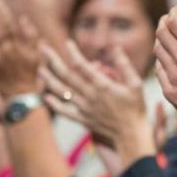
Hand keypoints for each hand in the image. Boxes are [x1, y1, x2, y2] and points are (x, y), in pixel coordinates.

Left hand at [40, 41, 156, 165]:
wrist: (131, 134)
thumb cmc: (136, 107)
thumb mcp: (136, 84)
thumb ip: (125, 65)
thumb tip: (116, 47)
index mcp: (102, 85)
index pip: (82, 66)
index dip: (73, 53)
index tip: (67, 42)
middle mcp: (90, 95)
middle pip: (67, 75)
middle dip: (53, 60)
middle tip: (43, 48)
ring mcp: (84, 108)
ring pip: (62, 92)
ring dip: (49, 80)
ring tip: (40, 69)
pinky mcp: (83, 119)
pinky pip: (65, 111)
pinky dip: (54, 104)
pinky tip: (46, 97)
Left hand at [154, 6, 176, 125]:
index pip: (174, 21)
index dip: (174, 11)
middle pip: (162, 32)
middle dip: (166, 21)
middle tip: (172, 20)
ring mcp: (174, 77)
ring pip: (158, 49)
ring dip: (163, 39)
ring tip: (172, 37)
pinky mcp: (170, 91)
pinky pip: (159, 68)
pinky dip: (162, 58)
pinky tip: (170, 58)